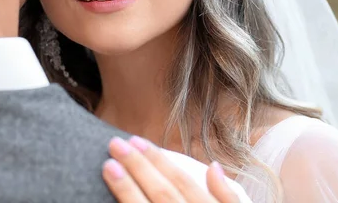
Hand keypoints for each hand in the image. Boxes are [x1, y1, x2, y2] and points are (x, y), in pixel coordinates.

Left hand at [102, 136, 240, 202]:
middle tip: (115, 143)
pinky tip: (108, 199)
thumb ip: (230, 196)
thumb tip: (213, 166)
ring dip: (126, 190)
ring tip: (107, 166)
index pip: (182, 183)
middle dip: (138, 168)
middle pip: (163, 194)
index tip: (136, 140)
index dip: (159, 161)